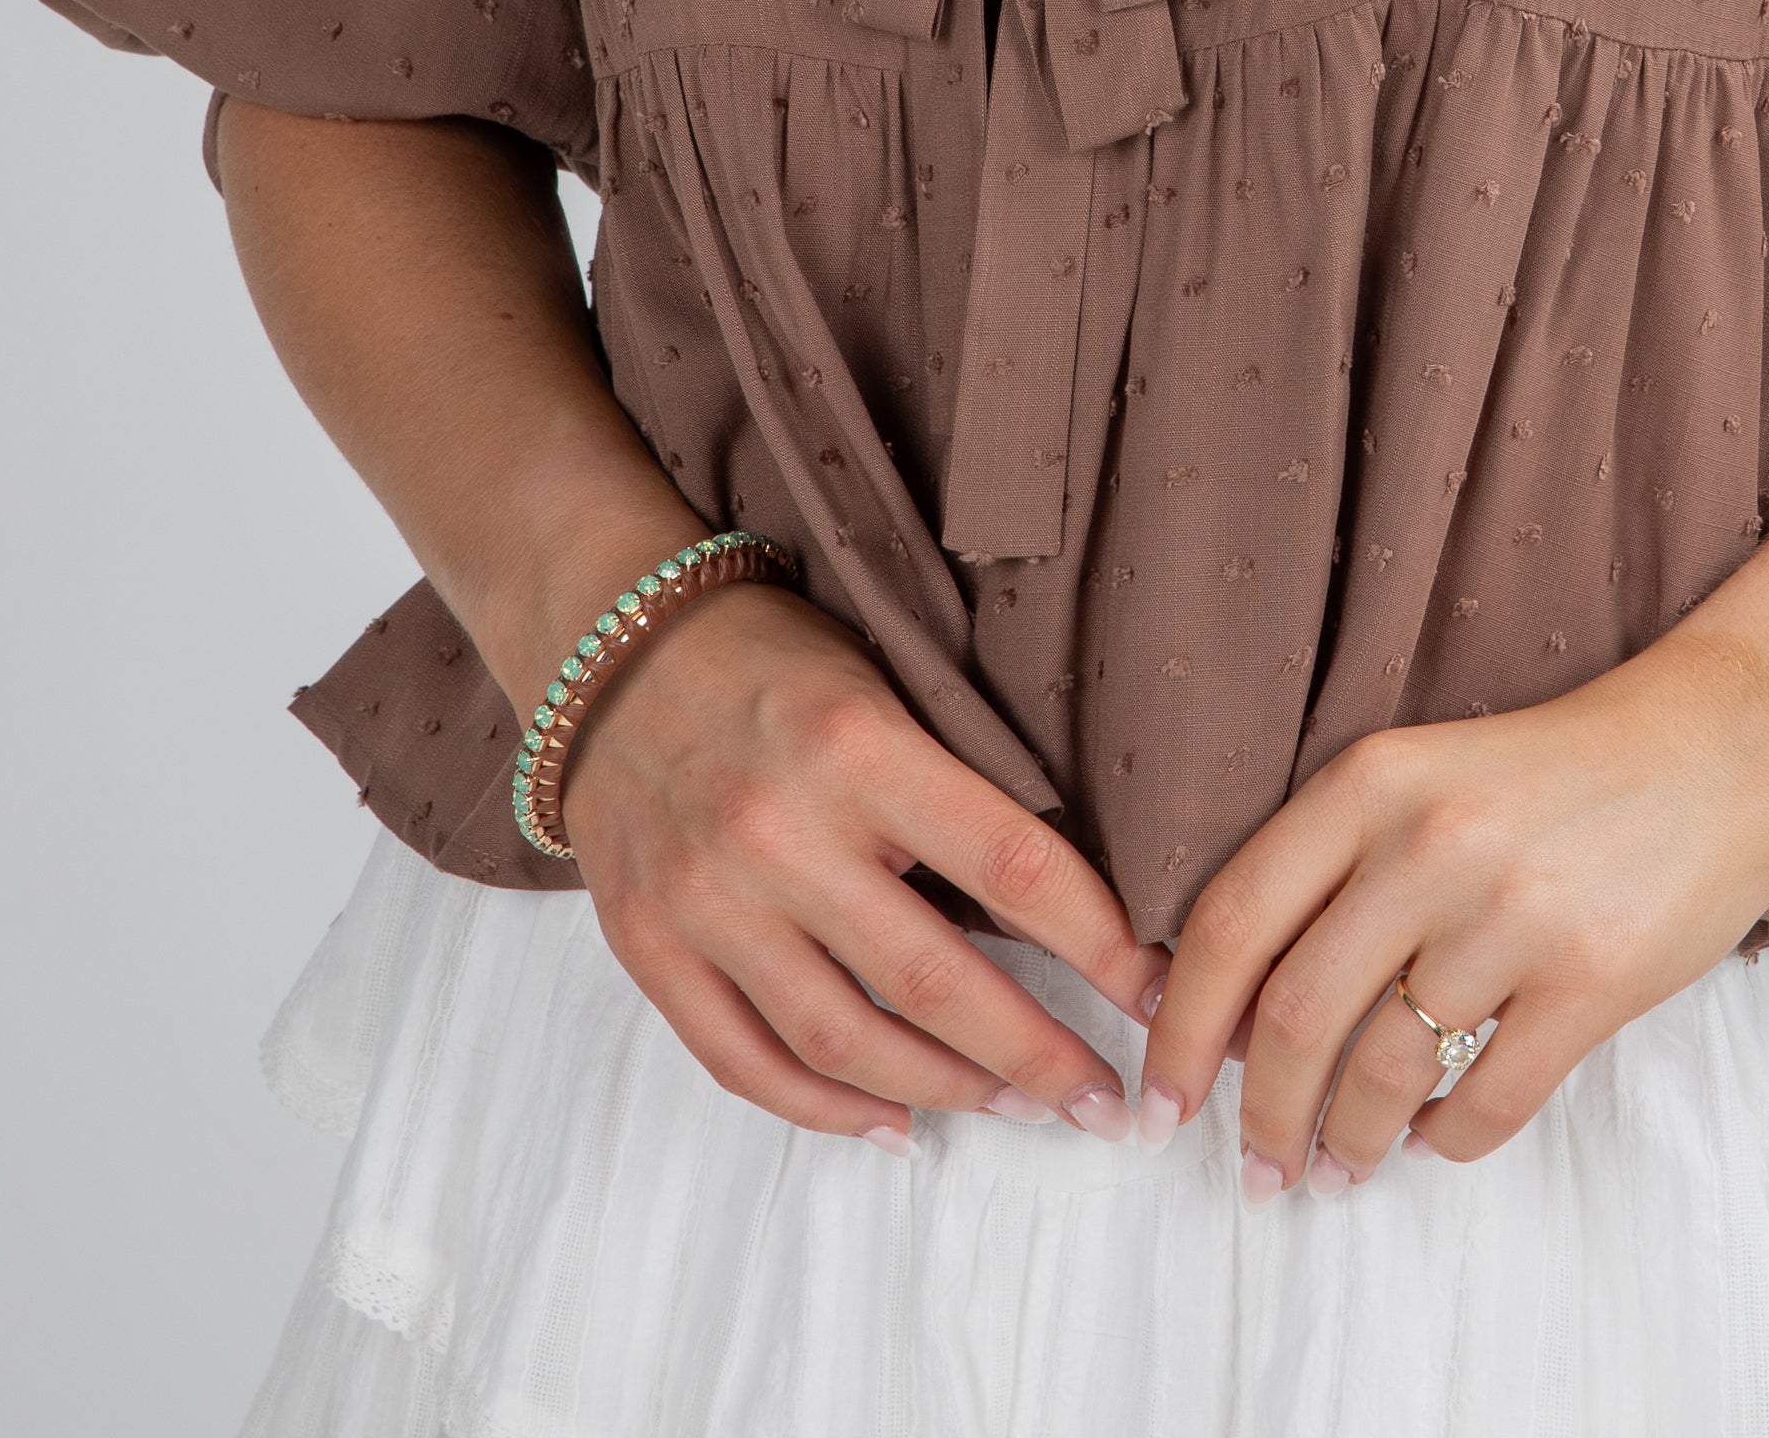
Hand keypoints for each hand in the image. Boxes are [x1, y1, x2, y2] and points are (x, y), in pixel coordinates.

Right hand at [559, 581, 1167, 1150]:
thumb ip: (953, 784)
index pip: (1009, 862)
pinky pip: (748, 1062)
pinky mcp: (650, 947)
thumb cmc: (772, 654)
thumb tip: (1068, 902)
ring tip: (1017, 1106)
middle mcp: (778, 830)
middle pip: (934, 980)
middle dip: (1036, 1054)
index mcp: (856, 745)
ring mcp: (706, 899)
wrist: (611, 644)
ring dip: (947, 1091)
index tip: (1157, 994)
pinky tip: (894, 1125)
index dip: (1097, 941)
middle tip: (1103, 1100)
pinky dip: (827, 1113)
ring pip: (845, 1041)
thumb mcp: (882, 682)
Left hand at [1139, 632, 1768, 1191]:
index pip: (1230, 922)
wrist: (1727, 736)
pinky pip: (1486, 1103)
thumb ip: (1337, 866)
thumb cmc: (1562, 765)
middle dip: (1260, 1120)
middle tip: (1255, 1171)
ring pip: (1384, 1075)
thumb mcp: (1428, 773)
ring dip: (1347, 1146)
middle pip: (1294, 1018)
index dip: (1180, 1030)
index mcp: (1371, 782)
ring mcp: (1515, 915)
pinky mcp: (1594, 981)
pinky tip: (1431, 1140)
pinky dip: (1443, 1144)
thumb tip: (1239, 1009)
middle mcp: (1430, 844)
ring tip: (1340, 1170)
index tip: (1162, 1100)